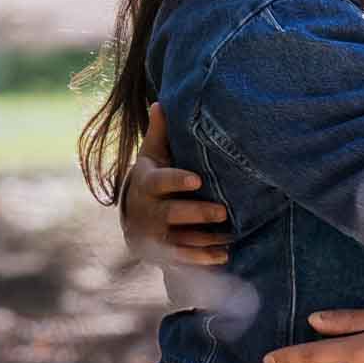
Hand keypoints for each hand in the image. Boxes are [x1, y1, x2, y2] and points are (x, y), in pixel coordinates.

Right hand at [119, 103, 231, 266]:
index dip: (176, 181)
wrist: (134, 218)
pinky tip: (223, 256)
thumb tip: (160, 103)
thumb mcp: (151, 155)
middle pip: (170, 214)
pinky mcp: (165, 252)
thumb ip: (159, 133)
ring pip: (179, 239)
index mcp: (146, 183)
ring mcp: (156, 234)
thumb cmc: (151, 178)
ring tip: (229, 237)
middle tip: (222, 211)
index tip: (197, 180)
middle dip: (196, 214)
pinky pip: (183, 258)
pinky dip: (202, 259)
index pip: (160, 182)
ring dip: (204, 240)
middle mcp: (148, 210)